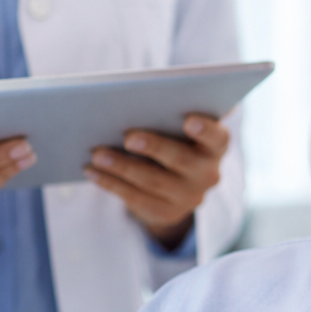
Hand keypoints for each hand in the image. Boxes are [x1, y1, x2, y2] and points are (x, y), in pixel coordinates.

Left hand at [85, 115, 228, 249]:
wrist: (178, 183)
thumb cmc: (175, 138)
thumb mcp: (181, 127)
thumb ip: (172, 113)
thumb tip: (138, 98)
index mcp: (216, 146)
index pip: (217, 137)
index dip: (205, 130)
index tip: (188, 120)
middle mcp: (209, 174)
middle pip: (181, 160)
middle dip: (154, 147)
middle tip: (128, 137)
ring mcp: (189, 198)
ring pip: (153, 182)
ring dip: (122, 167)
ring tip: (97, 154)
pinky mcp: (166, 213)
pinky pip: (136, 199)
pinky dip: (111, 184)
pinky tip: (93, 172)